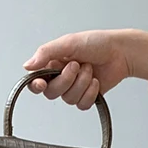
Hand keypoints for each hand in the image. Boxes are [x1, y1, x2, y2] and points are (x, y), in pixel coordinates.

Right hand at [22, 28, 147, 107]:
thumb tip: (27, 66)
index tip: (42, 83)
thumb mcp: (68, 43)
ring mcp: (74, 88)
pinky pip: (82, 105)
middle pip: (52, 92)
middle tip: (77, 65)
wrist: (120, 53)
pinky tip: (96, 81)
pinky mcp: (87, 97)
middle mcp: (61, 77)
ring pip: (68, 99)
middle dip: (66, 80)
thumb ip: (46, 53)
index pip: (35, 81)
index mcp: (52, 63)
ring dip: (81, 84)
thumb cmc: (96, 43)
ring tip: (90, 69)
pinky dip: (90, 93)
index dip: (36, 85)